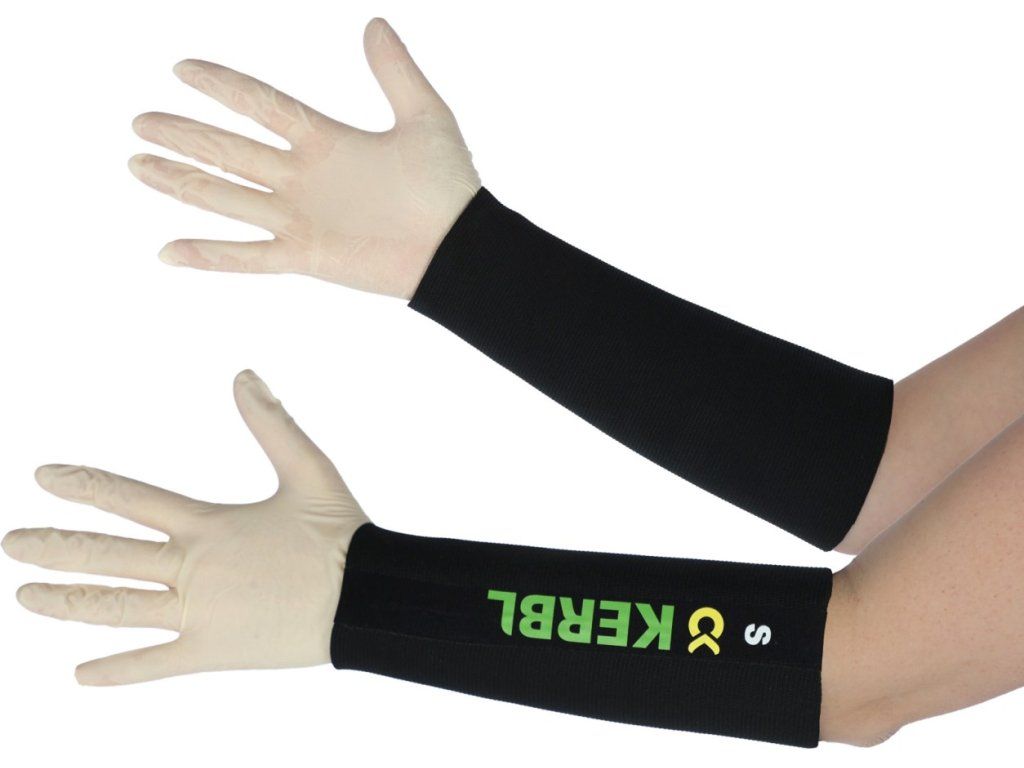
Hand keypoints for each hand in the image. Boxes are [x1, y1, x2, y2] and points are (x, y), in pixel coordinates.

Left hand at [2, 370, 369, 684]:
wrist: (366, 597)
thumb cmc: (341, 534)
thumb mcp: (310, 470)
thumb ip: (273, 423)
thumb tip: (243, 374)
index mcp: (209, 525)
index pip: (129, 499)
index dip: (84, 485)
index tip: (43, 476)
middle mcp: (193, 570)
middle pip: (107, 558)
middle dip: (53, 548)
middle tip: (10, 544)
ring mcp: (199, 615)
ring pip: (116, 610)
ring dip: (67, 602)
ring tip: (25, 596)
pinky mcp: (213, 651)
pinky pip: (155, 665)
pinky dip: (117, 672)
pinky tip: (80, 676)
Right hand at [129, 17, 481, 298]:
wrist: (459, 248)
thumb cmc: (448, 187)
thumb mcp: (424, 116)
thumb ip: (396, 72)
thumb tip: (375, 23)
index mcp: (327, 141)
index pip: (262, 105)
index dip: (223, 86)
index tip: (183, 67)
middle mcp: (304, 178)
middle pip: (230, 150)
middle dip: (184, 135)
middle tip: (140, 121)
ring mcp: (301, 218)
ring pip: (226, 197)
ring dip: (181, 182)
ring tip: (137, 165)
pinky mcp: (306, 256)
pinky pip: (248, 256)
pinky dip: (209, 255)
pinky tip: (168, 251)